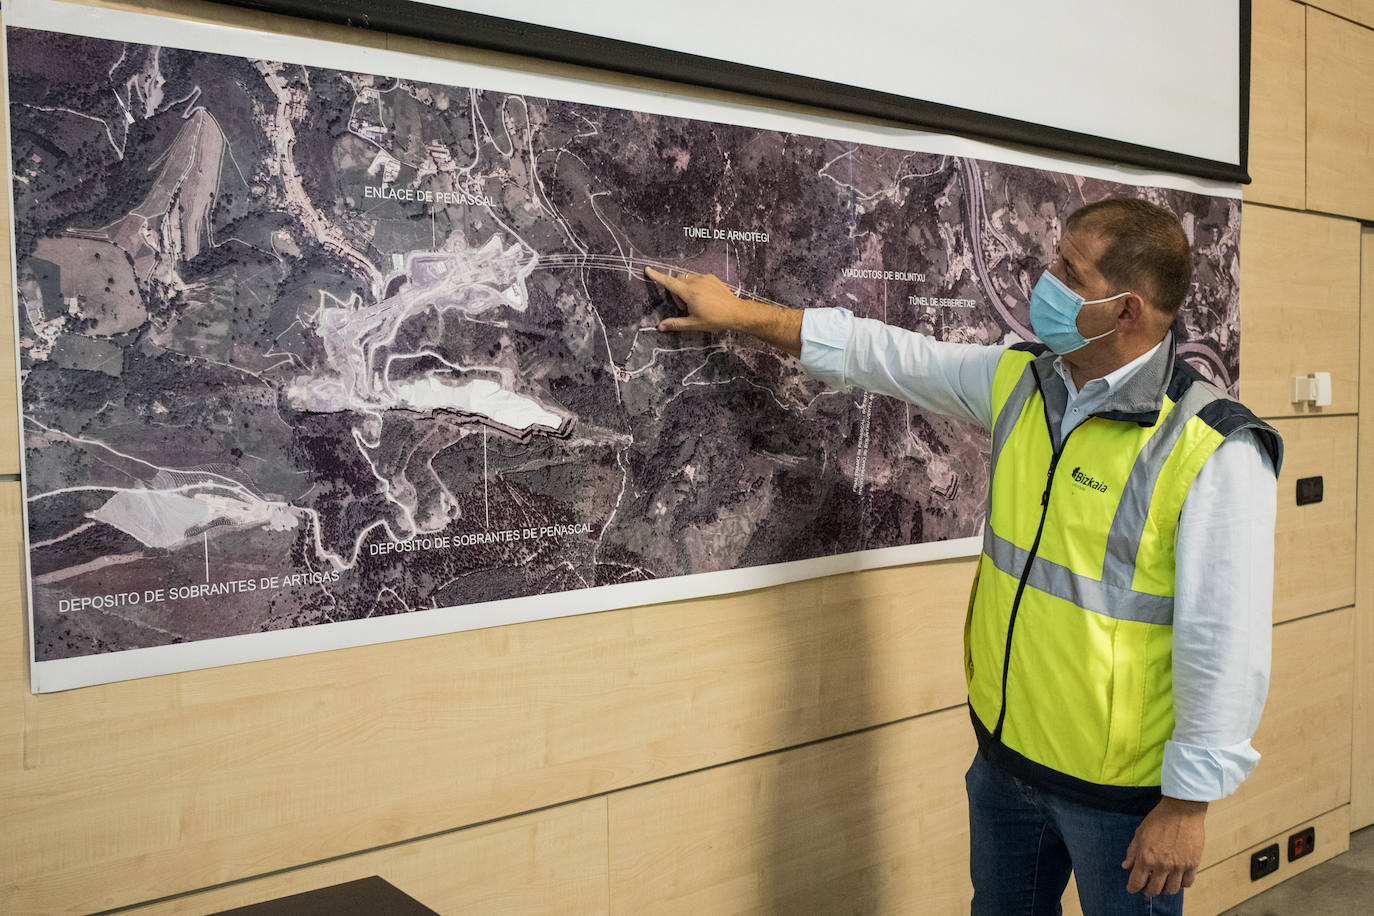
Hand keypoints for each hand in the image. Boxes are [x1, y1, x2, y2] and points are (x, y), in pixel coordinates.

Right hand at [644, 266, 802, 355]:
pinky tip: (703, 298)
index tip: (648, 269)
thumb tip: (660, 327)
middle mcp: (696, 282)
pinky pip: (698, 278)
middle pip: (678, 280)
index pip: (669, 282)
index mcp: (689, 293)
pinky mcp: (712, 278)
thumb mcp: (694, 324)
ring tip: (694, 303)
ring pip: (687, 278)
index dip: (657, 276)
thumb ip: (675, 323)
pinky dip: (695, 285)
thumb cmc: (715, 319)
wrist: (736, 312)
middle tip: (684, 307)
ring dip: (685, 288)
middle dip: (676, 291)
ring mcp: (705, 278)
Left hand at [1122, 796, 1207, 897]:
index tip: (1131, 888)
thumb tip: (1126, 866)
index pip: (1137, 882)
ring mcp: (1179, 866)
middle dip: (1148, 891)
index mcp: (1146, 858)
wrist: (1182, 810)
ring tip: (1162, 884)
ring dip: (1165, 890)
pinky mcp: (1193, 864)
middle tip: (1146, 889)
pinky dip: (1181, 884)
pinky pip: (1187, 883)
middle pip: (1154, 889)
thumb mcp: (1139, 834)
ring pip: (1171, 889)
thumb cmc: (1159, 819)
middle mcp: (1162, 865)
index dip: (1132, 888)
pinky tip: (1177, 879)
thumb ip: (1132, 852)